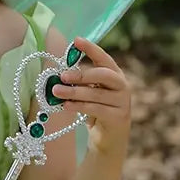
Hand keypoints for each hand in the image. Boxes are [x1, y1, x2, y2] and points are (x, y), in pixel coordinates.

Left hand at [51, 37, 130, 154]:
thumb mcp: (88, 93)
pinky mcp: (118, 117)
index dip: (91, 48)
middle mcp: (121, 85)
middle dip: (81, 74)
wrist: (108, 138)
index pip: (103, 58)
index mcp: (114, 75)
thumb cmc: (95, 111)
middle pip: (102, 74)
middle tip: (62, 76)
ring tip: (56, 91)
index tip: (76, 40)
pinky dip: (78, 106)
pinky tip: (65, 105)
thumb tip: (59, 74)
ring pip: (96, 93)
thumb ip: (79, 82)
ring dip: (74, 92)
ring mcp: (122, 102)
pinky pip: (95, 109)